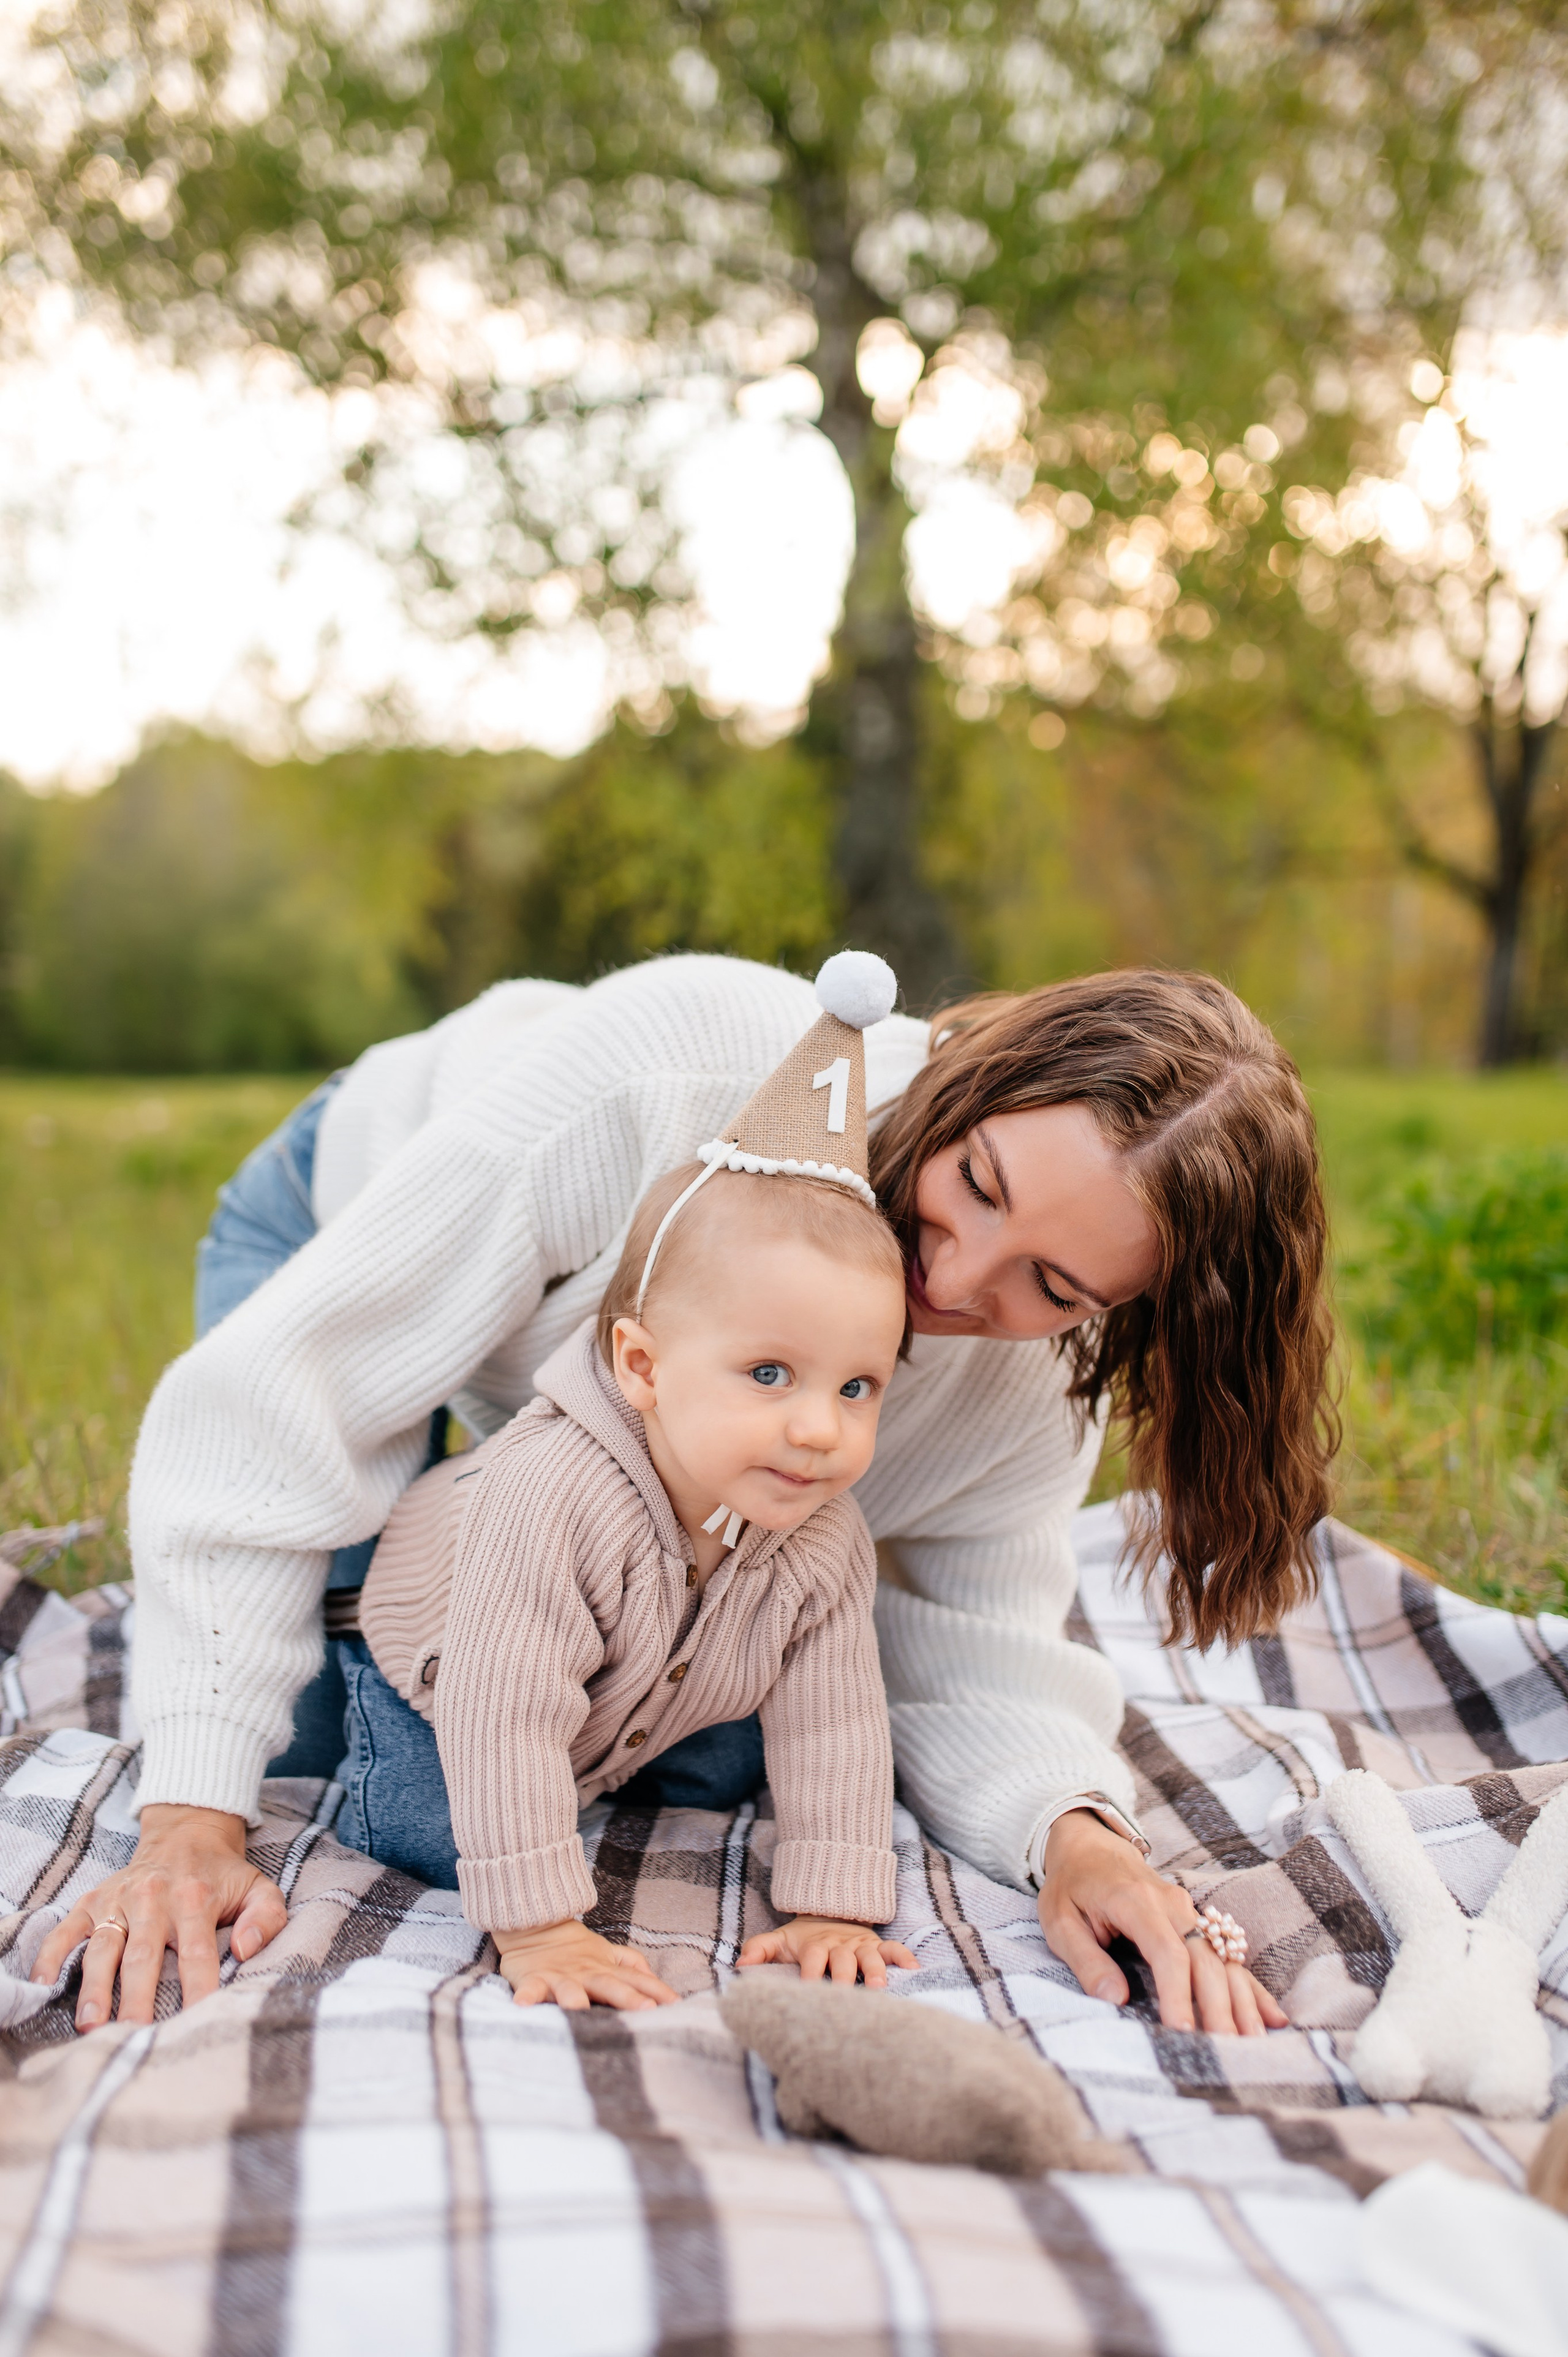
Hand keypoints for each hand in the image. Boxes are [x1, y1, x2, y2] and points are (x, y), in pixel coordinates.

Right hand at [30, 1804, 288, 2030]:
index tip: (197, 2021)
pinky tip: (42, 1986)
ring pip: (103, 1948)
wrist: (186, 1833)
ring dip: (95, 1987)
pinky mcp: (91, 1901)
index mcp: (195, 1899)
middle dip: (139, 1998)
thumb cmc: (223, 1875)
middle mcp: (153, 1899)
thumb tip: (247, 1951)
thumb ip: (267, 1918)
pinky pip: (66, 1931)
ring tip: (91, 2023)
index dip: (199, 1987)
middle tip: (135, 2035)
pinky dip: (51, 1957)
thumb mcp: (258, 1888)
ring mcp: (118, 1900)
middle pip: (144, 1956)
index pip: (199, 1953)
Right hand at [495, 1919, 679, 2010]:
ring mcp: (560, 1976)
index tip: (677, 2006)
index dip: (657, 1990)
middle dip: (628, 1997)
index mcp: (607, 1968)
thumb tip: (659, 1983)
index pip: (638, 1979)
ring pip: (569, 1989)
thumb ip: (633, 1966)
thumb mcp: (609, 1955)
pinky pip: (530, 1988)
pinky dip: (526, 1996)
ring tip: (579, 2010)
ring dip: (574, 1999)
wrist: (538, 1926)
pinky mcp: (534, 1978)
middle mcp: (587, 1973)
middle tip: (646, 2009)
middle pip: (610, 1985)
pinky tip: (523, 2006)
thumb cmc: (577, 1950)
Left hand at [737, 1916, 917, 1987]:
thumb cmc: (801, 1940)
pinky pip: (894, 1949)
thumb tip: (739, 1966)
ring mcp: (861, 1945)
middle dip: (845, 1979)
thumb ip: (759, 1950)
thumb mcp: (779, 1941)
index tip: (808, 1994)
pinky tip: (915, 1971)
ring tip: (881, 1988)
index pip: (813, 1960)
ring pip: (871, 1956)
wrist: (827, 1914)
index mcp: (815, 1946)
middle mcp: (839, 1946)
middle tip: (846, 1997)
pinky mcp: (877, 1945)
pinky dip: (904, 1958)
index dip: (810, 1975)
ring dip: (876, 1971)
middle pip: (843, 1961)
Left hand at [1039, 1809, 1287, 2037]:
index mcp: (1136, 1903)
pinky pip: (1229, 1955)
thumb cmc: (1072, 1887)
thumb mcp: (1060, 1920)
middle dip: (1217, 2006)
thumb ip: (1086, 1960)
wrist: (1090, 1845)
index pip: (1167, 1952)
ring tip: (1255, 2042)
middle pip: (1205, 1959)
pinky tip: (1272, 2016)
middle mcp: (1172, 1905)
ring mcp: (1190, 1912)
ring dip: (1241, 2001)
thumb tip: (1113, 1999)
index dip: (1178, 1993)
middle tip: (1226, 2050)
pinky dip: (1250, 1987)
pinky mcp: (1198, 1922)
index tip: (1182, 2031)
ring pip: (1224, 1959)